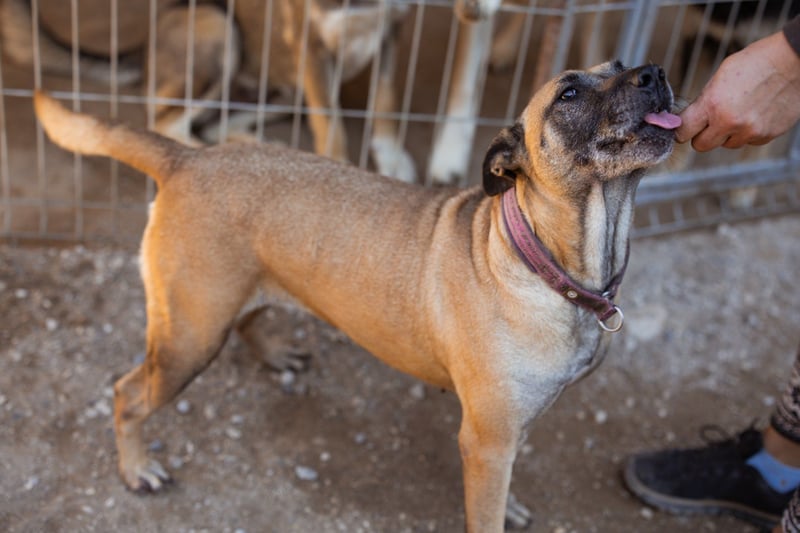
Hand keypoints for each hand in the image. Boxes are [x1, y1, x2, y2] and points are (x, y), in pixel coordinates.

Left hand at [676, 31, 799, 150]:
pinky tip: (756, 113)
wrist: (794, 60)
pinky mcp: (767, 135)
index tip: (684, 127)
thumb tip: (690, 118)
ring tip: (740, 111)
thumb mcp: (721, 76)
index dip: (681, 129)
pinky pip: (748, 142)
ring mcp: (750, 131)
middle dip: (702, 135)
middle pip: (701, 145)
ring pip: (726, 144)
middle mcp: (730, 122)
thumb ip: (704, 100)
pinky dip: (748, 132)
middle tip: (710, 121)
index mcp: (713, 104)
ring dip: (728, 133)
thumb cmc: (756, 62)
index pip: (683, 131)